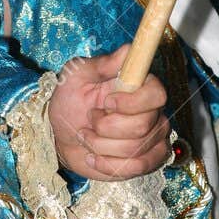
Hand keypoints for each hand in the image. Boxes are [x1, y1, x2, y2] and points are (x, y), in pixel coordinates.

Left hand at [49, 43, 170, 180]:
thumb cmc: (70, 100)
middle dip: (106, 126)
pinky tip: (92, 156)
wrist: (60, 135)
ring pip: (134, 149)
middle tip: (89, 119)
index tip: (107, 101)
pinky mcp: (146, 161)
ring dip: (100, 144)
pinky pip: (135, 167)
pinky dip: (106, 163)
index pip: (157, 94)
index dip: (132, 102)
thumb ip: (102, 64)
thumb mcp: (77, 75)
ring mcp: (153, 139)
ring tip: (86, 135)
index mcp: (140, 87)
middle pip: (143, 125)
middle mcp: (153, 112)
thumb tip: (129, 50)